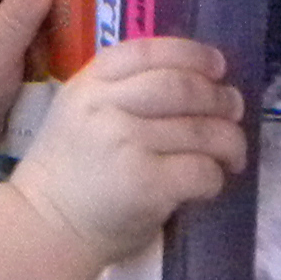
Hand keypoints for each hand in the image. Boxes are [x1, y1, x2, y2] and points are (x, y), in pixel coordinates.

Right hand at [5, 35, 245, 267]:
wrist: (47, 227)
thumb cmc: (72, 172)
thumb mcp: (81, 113)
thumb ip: (122, 90)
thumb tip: (200, 80)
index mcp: (90, 84)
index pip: (150, 52)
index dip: (193, 55)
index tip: (217, 68)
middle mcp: (105, 107)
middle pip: (183, 86)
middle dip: (219, 98)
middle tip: (233, 111)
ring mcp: (125, 143)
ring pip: (202, 130)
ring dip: (229, 142)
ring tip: (232, 154)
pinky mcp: (146, 183)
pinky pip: (201, 170)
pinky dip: (216, 177)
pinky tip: (209, 183)